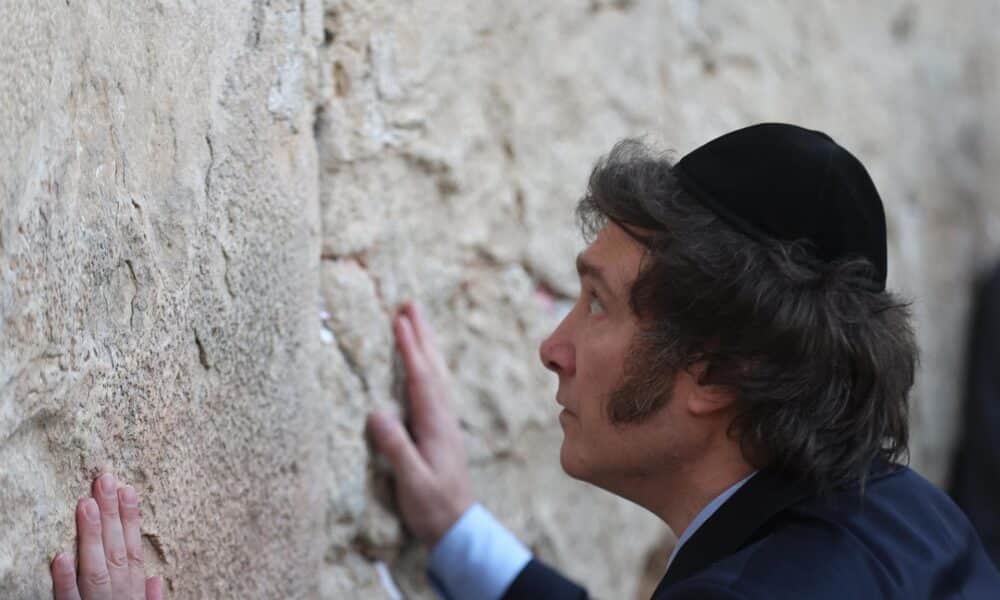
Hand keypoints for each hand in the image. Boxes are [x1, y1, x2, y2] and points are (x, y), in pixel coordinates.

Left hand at [50, 473, 161, 599]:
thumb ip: (150, 596)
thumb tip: (157, 577)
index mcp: (134, 589)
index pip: (134, 548)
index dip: (131, 518)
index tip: (127, 489)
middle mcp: (120, 593)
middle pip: (116, 549)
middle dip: (112, 513)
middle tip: (105, 480)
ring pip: (97, 567)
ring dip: (93, 535)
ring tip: (86, 503)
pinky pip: (69, 597)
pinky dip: (67, 578)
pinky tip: (60, 556)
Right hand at [367, 302, 474, 546]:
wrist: (457, 526)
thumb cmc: (433, 506)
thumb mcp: (413, 481)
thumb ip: (397, 448)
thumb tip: (377, 412)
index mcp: (435, 425)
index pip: (421, 379)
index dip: (410, 349)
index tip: (400, 321)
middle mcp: (442, 417)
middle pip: (432, 367)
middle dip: (420, 334)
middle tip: (410, 304)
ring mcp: (444, 422)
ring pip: (435, 374)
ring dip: (426, 345)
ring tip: (416, 321)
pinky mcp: (440, 429)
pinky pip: (434, 386)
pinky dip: (427, 365)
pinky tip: (424, 362)